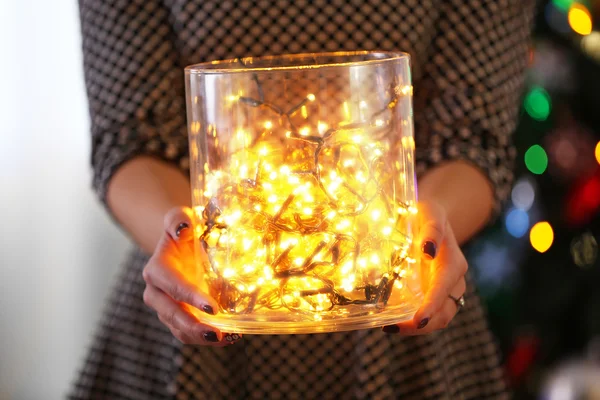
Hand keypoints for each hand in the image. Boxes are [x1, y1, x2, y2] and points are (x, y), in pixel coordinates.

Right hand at [142, 207, 241, 345]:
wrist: (183, 243)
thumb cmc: (185, 229)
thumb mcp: (181, 217)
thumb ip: (177, 218)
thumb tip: (183, 229)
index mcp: (157, 268)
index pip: (172, 285)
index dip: (190, 296)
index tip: (211, 307)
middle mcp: (156, 292)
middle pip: (171, 313)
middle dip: (193, 326)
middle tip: (217, 333)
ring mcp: (166, 307)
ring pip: (179, 329)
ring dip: (201, 337)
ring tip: (228, 338)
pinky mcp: (178, 318)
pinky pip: (189, 334)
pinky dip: (207, 339)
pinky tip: (230, 337)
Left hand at [383, 200, 467, 334]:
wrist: (432, 217)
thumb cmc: (427, 214)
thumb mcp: (430, 213)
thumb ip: (431, 230)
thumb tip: (429, 251)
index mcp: (453, 264)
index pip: (443, 291)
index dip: (431, 307)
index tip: (418, 320)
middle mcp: (453, 281)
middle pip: (444, 313)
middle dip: (422, 325)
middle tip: (392, 327)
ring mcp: (445, 290)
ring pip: (438, 318)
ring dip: (416, 328)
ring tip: (390, 327)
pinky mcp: (433, 293)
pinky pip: (428, 313)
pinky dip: (413, 321)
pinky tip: (392, 319)